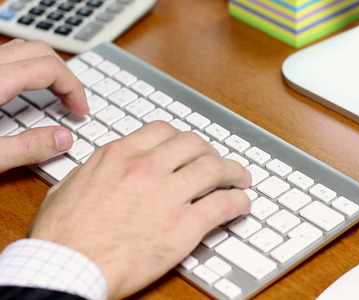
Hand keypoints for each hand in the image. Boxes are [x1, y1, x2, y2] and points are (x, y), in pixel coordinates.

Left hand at [0, 39, 88, 172]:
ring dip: (45, 69)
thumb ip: (26, 149)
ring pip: (22, 50)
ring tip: (54, 95)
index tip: (81, 111)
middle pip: (40, 52)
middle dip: (64, 76)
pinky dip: (24, 69)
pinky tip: (22, 94)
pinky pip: (6, 57)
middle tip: (73, 103)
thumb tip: (63, 140)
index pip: (49, 68)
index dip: (74, 88)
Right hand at [29, 121, 251, 298]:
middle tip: (217, 163)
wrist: (65, 268)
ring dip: (234, 172)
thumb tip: (107, 167)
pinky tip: (241, 205)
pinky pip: (223, 205)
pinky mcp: (183, 227)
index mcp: (119, 157)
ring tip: (241, 179)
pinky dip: (238, 202)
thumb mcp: (68, 187)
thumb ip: (96, 170)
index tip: (190, 148)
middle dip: (211, 152)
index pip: (164, 131)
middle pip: (195, 145)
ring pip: (215, 170)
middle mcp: (147, 169)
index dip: (183, 139)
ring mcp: (167, 196)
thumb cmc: (62, 236)